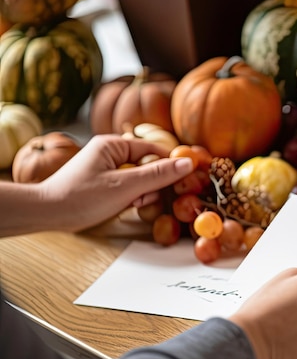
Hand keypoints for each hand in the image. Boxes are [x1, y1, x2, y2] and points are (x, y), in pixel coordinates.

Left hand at [40, 134, 193, 232]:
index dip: (170, 164)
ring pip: (139, 178)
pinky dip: (131, 197)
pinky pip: (128, 187)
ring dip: (142, 193)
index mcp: (113, 144)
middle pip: (148, 165)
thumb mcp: (126, 186)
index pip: (153, 149)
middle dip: (151, 184)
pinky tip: (125, 206)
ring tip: (131, 204)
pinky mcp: (102, 183)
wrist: (46, 214)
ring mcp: (105, 168)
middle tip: (142, 198)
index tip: (185, 179)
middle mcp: (109, 152)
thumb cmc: (82, 197)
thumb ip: (159, 174)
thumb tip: (188, 163)